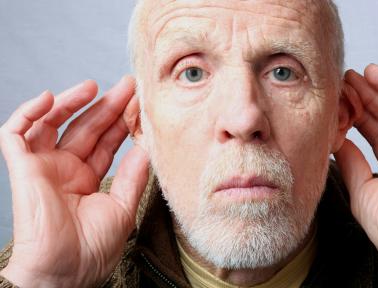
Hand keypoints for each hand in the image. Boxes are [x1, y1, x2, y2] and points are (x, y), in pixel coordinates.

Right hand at [0, 77, 148, 286]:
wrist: (65, 273)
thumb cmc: (93, 249)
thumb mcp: (123, 207)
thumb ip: (133, 175)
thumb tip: (147, 147)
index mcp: (88, 179)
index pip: (106, 142)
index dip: (121, 122)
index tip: (139, 103)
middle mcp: (66, 170)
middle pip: (86, 128)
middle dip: (105, 106)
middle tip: (127, 86)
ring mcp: (43, 167)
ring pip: (53, 123)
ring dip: (70, 102)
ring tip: (93, 86)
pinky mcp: (22, 169)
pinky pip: (16, 134)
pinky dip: (28, 114)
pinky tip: (49, 99)